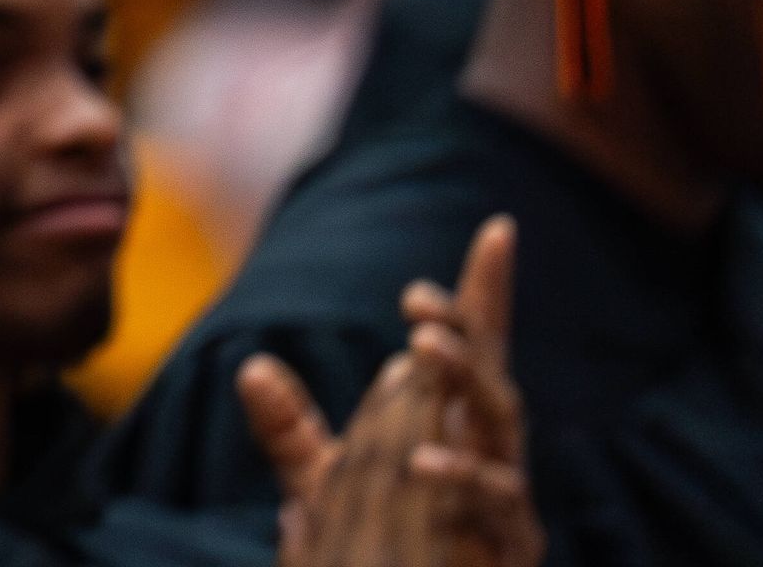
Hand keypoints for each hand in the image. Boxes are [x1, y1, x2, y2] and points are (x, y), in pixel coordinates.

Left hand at [248, 216, 540, 566]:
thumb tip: (251, 368)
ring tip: (421, 345)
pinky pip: (498, 501)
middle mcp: (486, 451)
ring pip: (503, 425)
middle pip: (490, 375)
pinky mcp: (511, 543)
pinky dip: (463, 476)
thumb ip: (293, 431)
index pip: (471, 348)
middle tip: (415, 302)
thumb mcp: (324, 487)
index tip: (498, 229)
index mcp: (451, 425)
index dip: (484, 292)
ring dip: (467, 380)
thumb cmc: (386, 552)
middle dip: (462, 332)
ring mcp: (505, 497)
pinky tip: (423, 461)